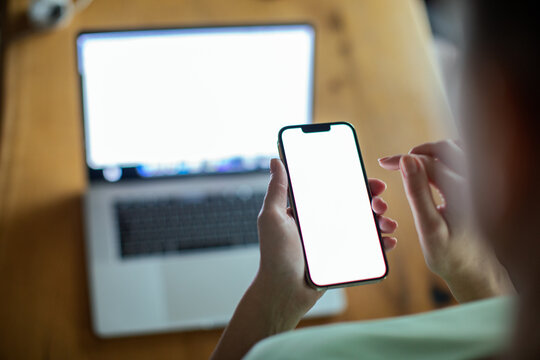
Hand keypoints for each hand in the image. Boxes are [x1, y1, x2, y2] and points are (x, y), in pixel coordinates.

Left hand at [255, 158, 397, 324]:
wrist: (283, 292)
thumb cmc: (275, 255)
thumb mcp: (273, 217)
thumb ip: (277, 189)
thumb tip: (276, 161)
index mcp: (309, 211)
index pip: (335, 190)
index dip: (355, 184)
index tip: (371, 182)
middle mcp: (323, 223)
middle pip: (354, 206)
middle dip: (373, 201)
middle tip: (380, 204)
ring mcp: (335, 241)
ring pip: (364, 225)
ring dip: (381, 221)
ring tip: (387, 224)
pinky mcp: (343, 258)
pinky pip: (366, 248)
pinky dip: (380, 243)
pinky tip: (388, 241)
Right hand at [379, 140, 513, 301]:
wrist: (473, 269)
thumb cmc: (449, 254)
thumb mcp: (428, 226)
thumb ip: (417, 191)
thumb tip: (406, 160)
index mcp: (462, 192)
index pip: (428, 162)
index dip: (402, 159)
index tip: (384, 163)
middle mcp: (475, 183)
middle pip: (445, 149)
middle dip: (418, 151)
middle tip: (398, 162)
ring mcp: (480, 184)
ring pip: (456, 150)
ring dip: (433, 152)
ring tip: (414, 163)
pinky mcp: (480, 188)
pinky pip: (464, 160)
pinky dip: (446, 158)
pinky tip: (434, 170)